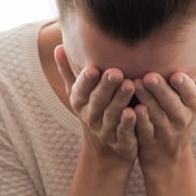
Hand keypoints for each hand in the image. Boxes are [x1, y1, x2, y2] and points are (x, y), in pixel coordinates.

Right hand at [54, 44, 137, 164]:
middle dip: (106, 87)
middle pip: (98, 101)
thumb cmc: (96, 110)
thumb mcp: (80, 93)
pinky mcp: (121, 142)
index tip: (92, 68)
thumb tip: (58, 47)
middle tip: (116, 72)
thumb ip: (70, 72)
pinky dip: (130, 122)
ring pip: (112, 115)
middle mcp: (90, 117)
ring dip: (120, 100)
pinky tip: (137, 111)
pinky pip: (125, 132)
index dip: (86, 80)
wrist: (109, 148)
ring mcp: (105, 131)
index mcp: (80, 102)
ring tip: (130, 85)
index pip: (81, 90)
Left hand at [132, 47, 195, 169]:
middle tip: (149, 76)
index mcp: (193, 106)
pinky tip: (130, 108)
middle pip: (172, 105)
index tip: (176, 75)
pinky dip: (138, 121)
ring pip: (156, 116)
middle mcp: (182, 119)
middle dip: (161, 90)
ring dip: (146, 101)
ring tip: (134, 84)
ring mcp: (165, 132)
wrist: (168, 155)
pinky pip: (144, 131)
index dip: (184, 86)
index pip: (192, 95)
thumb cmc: (180, 117)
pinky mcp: (149, 142)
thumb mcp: (195, 100)